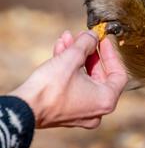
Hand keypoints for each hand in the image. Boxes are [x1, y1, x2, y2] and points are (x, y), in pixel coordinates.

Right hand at [9, 30, 127, 128]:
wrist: (23, 109)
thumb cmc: (51, 88)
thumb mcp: (72, 58)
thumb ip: (87, 44)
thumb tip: (93, 35)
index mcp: (106, 100)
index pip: (118, 73)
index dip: (111, 54)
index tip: (103, 40)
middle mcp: (98, 109)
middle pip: (100, 75)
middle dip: (88, 52)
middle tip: (83, 37)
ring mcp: (83, 112)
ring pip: (84, 79)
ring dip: (76, 57)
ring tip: (67, 39)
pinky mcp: (68, 111)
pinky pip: (74, 87)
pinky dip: (69, 70)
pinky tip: (60, 50)